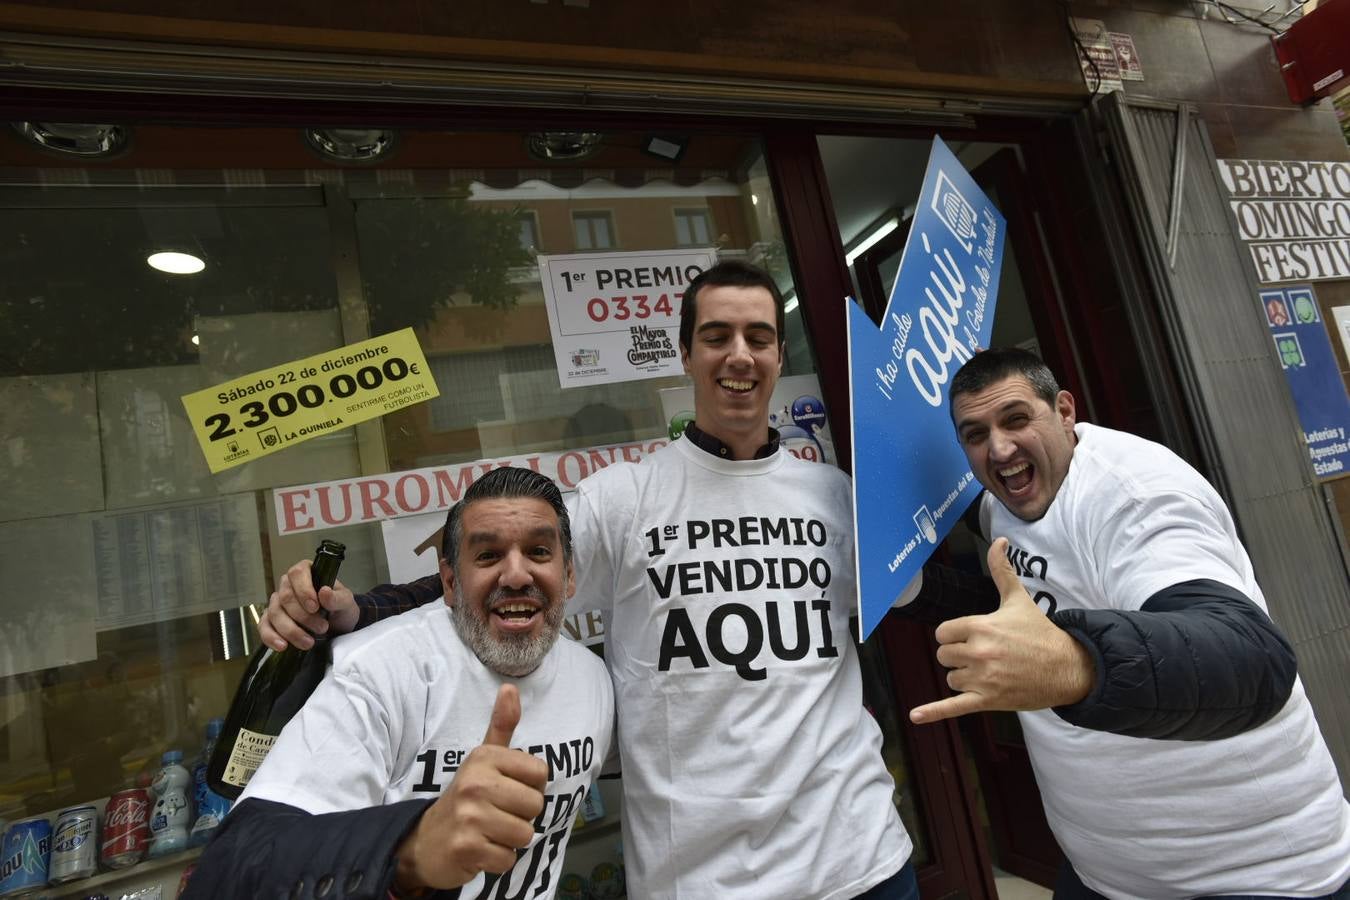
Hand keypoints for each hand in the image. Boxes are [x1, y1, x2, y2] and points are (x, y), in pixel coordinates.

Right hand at [257, 558, 358, 650]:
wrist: (337, 628)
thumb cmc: (339, 609)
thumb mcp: (346, 603)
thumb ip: (338, 598)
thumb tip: (324, 592)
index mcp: (306, 573)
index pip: (297, 574)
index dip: (303, 590)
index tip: (315, 607)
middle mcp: (288, 585)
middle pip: (285, 597)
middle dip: (303, 616)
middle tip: (322, 628)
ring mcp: (277, 603)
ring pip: (275, 613)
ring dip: (291, 630)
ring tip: (309, 642)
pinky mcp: (271, 621)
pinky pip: (264, 627)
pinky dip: (271, 637)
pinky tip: (282, 646)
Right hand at [394, 685, 547, 890]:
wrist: (425, 841)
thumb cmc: (465, 797)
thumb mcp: (482, 760)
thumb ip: (501, 726)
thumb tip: (510, 687)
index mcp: (484, 758)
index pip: (541, 773)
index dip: (530, 787)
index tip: (507, 791)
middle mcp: (475, 783)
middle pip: (536, 805)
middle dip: (522, 816)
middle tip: (496, 815)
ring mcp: (470, 816)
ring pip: (525, 834)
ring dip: (510, 839)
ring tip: (489, 831)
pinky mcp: (467, 848)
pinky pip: (508, 858)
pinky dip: (499, 860)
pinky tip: (481, 850)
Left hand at [909, 538, 1093, 724]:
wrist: (1067, 667)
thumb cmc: (1040, 633)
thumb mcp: (1017, 599)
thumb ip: (1002, 570)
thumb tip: (999, 540)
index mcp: (980, 627)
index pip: (943, 634)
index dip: (954, 636)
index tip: (971, 638)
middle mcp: (979, 652)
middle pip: (943, 656)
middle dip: (958, 657)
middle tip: (983, 656)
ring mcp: (983, 678)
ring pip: (951, 679)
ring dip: (964, 678)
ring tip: (990, 673)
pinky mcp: (988, 700)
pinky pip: (953, 706)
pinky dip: (933, 712)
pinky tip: (916, 716)